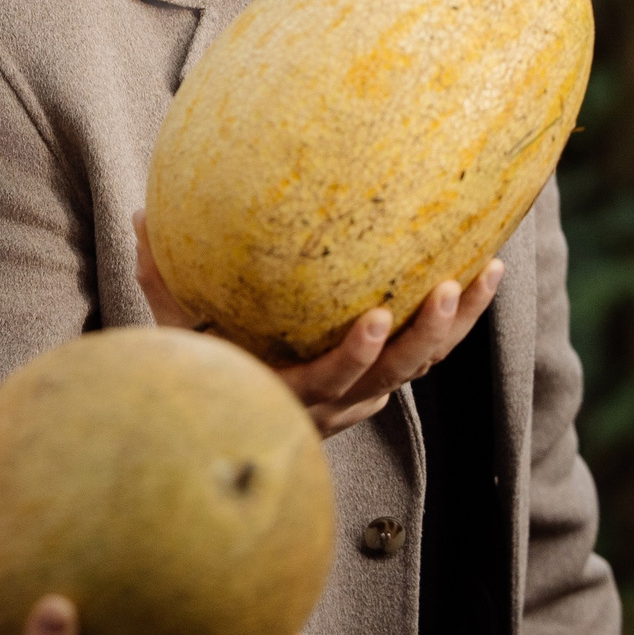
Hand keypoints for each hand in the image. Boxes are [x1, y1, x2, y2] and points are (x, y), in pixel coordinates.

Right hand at [132, 211, 503, 438]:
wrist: (231, 420)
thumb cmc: (199, 370)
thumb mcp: (176, 334)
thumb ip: (162, 279)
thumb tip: (143, 214)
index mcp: (288, 394)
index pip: (330, 380)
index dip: (356, 355)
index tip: (377, 316)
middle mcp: (334, 403)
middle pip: (394, 375)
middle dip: (428, 334)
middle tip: (449, 285)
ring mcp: (363, 395)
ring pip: (423, 366)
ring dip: (458, 322)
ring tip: (490, 270)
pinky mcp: (380, 381)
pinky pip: (426, 356)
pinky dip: (454, 322)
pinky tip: (481, 274)